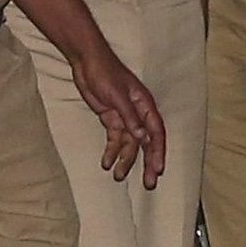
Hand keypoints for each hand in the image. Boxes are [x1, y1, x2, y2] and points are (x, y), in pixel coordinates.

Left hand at [71, 44, 165, 188]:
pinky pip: (114, 140)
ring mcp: (124, 118)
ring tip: (118, 176)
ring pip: (129, 145)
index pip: (156, 133)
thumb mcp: (118, 96)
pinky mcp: (111, 119)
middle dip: (147, 163)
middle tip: (149, 183)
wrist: (87, 63)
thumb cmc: (106, 73)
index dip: (158, 152)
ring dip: (125, 160)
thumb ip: (130, 117)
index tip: (158, 169)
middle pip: (146, 143)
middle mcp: (138, 114)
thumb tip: (143, 137)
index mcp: (145, 106)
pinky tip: (106, 163)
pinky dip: (111, 152)